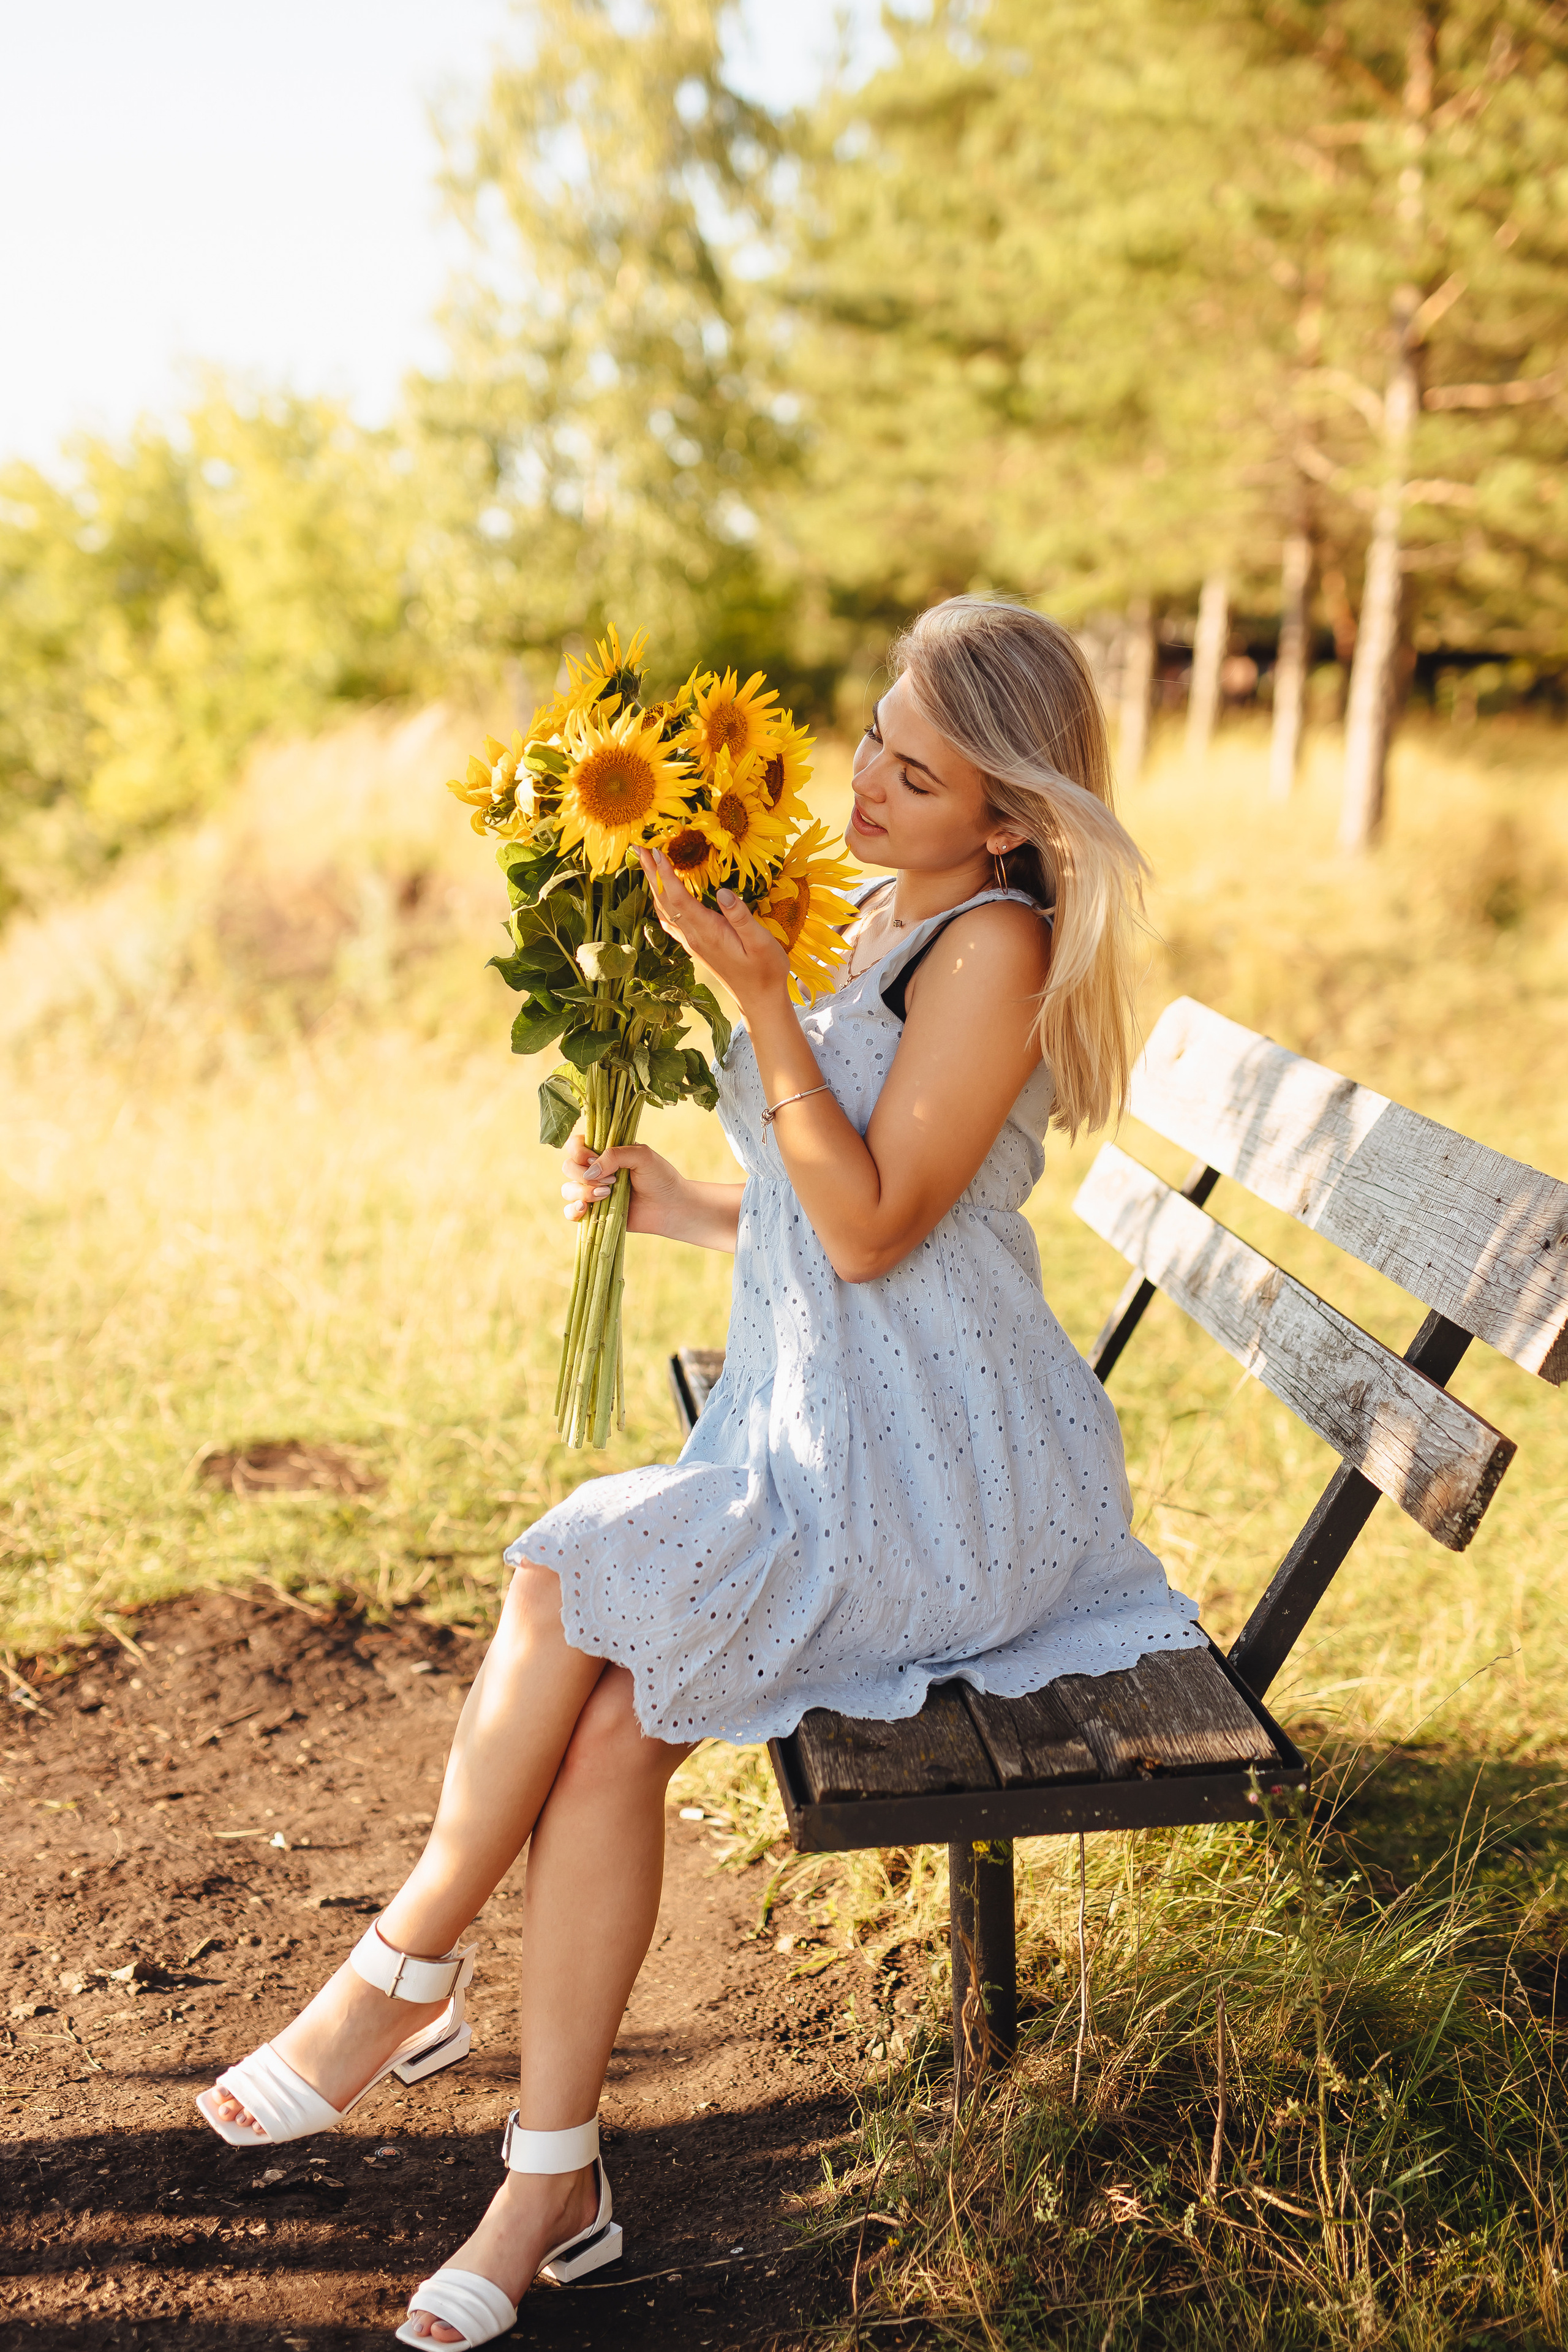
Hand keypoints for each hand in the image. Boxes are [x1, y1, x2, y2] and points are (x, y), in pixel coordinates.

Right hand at [560, 1133, 689, 1237]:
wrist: (671, 1207)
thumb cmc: (660, 1178)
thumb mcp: (642, 1156)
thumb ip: (615, 1155)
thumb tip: (590, 1172)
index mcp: (604, 1152)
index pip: (575, 1145)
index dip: (578, 1152)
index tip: (593, 1158)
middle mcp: (595, 1171)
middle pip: (568, 1167)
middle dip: (584, 1175)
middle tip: (612, 1181)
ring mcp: (593, 1192)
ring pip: (567, 1190)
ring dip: (583, 1192)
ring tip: (607, 1195)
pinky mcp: (595, 1213)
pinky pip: (570, 1212)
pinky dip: (573, 1211)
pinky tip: (586, 1209)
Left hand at [637, 845, 790, 1011]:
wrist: (760, 999)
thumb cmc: (765, 970)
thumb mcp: (761, 942)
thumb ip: (741, 916)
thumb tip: (722, 891)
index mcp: (707, 932)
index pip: (679, 898)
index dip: (666, 874)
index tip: (657, 851)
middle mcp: (694, 937)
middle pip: (665, 901)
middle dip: (651, 873)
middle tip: (639, 847)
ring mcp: (692, 942)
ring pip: (664, 910)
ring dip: (654, 885)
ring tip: (647, 863)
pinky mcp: (696, 945)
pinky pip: (671, 920)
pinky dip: (663, 901)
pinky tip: (663, 894)